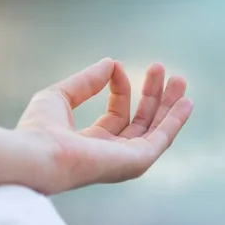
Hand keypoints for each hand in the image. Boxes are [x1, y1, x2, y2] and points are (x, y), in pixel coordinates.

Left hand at [16, 58, 192, 193]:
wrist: (38, 154)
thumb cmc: (39, 130)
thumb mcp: (61, 96)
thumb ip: (86, 81)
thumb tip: (111, 63)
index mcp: (92, 143)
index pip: (116, 113)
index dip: (120, 88)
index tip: (117, 66)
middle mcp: (111, 154)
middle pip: (140, 122)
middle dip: (152, 96)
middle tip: (161, 69)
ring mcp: (125, 160)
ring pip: (155, 130)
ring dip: (168, 104)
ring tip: (180, 79)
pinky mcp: (137, 161)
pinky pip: (162, 139)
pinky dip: (175, 120)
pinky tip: (186, 101)